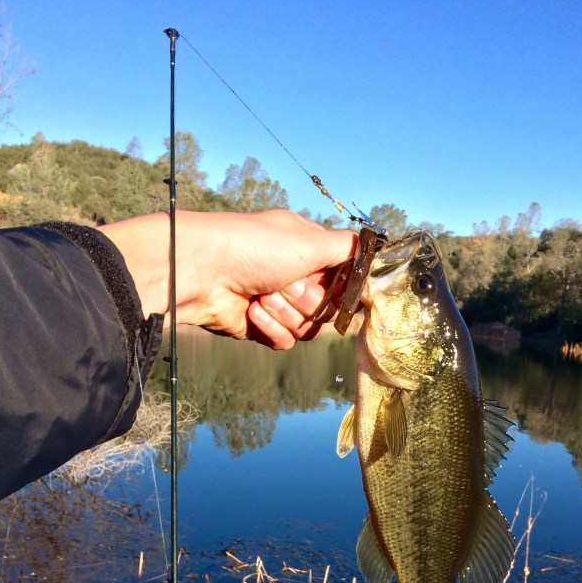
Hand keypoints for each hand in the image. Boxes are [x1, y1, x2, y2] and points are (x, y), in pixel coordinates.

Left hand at [102, 210, 356, 349]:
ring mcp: (278, 302)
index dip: (346, 287)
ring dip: (287, 314)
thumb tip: (379, 244)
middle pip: (329, 307)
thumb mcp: (310, 240)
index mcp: (308, 249)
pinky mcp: (261, 327)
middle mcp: (295, 275)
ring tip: (262, 297)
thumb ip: (350, 248)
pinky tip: (253, 314)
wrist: (202, 273)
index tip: (347, 291)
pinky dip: (272, 329)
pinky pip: (286, 341)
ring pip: (308, 328)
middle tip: (285, 283)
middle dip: (309, 299)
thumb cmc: (254, 247)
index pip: (345, 276)